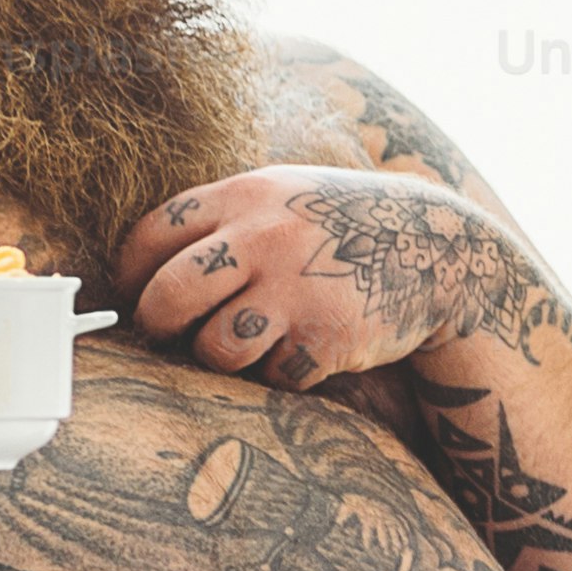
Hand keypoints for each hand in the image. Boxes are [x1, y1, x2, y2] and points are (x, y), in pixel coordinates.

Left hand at [113, 166, 531, 391]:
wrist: (440, 249)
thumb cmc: (345, 224)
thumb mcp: (286, 195)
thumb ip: (226, 219)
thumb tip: (145, 267)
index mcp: (246, 195)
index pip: (153, 235)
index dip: (131, 272)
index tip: (134, 292)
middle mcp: (264, 238)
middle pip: (168, 297)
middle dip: (158, 325)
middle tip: (168, 333)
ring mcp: (296, 290)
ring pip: (215, 348)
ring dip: (224, 355)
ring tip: (249, 340)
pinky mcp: (325, 339)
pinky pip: (272, 375)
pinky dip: (283, 371)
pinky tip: (307, 345)